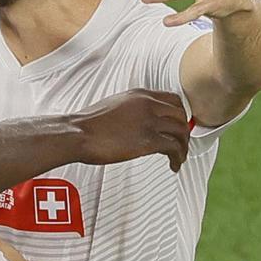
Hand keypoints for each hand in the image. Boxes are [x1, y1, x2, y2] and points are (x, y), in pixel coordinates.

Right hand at [71, 89, 189, 171]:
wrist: (76, 134)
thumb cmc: (87, 125)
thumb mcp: (113, 106)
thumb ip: (130, 109)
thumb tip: (138, 121)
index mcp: (139, 95)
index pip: (173, 100)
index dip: (180, 114)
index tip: (178, 126)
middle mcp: (147, 104)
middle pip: (180, 115)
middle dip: (184, 132)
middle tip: (180, 144)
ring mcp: (149, 122)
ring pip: (181, 132)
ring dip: (183, 147)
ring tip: (178, 158)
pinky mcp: (148, 140)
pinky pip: (174, 148)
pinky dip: (178, 158)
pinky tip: (173, 165)